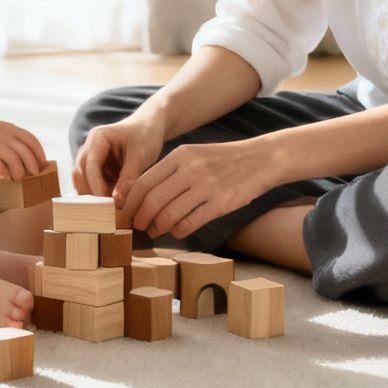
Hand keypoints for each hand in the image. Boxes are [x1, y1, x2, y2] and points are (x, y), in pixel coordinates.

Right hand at [0, 119, 47, 181]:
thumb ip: (7, 139)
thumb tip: (18, 155)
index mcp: (8, 128)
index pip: (31, 139)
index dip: (39, 151)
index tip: (42, 161)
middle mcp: (5, 135)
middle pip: (27, 152)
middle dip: (33, 165)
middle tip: (34, 174)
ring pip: (17, 162)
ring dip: (20, 172)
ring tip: (17, 178)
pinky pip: (2, 168)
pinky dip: (5, 174)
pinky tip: (4, 177)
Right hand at [73, 114, 166, 202]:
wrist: (151, 126)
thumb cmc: (146, 135)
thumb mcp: (140, 156)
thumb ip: (128, 178)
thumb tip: (117, 202)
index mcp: (98, 138)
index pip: (90, 164)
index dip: (95, 185)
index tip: (105, 202)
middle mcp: (90, 147)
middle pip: (80, 173)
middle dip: (90, 191)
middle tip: (105, 209)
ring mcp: (92, 157)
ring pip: (83, 180)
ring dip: (93, 193)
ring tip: (109, 207)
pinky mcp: (98, 167)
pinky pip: (93, 183)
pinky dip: (100, 193)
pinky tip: (112, 202)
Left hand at [125, 139, 271, 239]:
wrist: (261, 159)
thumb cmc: (223, 160)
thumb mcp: (194, 155)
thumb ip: (171, 171)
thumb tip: (144, 195)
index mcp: (180, 155)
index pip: (143, 181)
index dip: (131, 201)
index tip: (126, 212)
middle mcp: (190, 169)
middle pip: (152, 199)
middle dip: (139, 217)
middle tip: (137, 226)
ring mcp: (206, 186)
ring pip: (169, 213)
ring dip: (157, 227)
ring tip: (154, 231)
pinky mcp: (221, 202)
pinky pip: (190, 222)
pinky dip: (178, 231)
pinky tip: (176, 232)